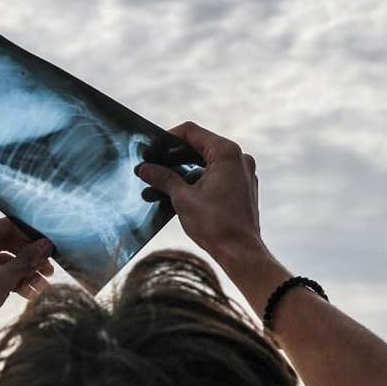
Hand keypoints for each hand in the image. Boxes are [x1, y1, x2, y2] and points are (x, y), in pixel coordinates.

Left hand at [0, 219, 53, 348]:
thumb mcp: (5, 278)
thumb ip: (27, 259)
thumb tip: (46, 245)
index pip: (8, 226)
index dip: (31, 237)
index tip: (49, 249)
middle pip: (7, 243)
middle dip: (29, 258)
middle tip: (49, 270)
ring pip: (3, 261)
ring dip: (23, 272)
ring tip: (42, 286)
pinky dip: (11, 280)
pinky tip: (28, 293)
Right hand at [135, 121, 265, 267]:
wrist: (241, 253)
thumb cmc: (216, 225)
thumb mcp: (182, 198)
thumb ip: (163, 178)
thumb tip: (144, 168)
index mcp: (226, 153)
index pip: (191, 132)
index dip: (167, 139)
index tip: (150, 151)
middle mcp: (239, 158)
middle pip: (199, 147)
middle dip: (172, 158)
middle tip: (151, 167)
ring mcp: (242, 173)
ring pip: (205, 164)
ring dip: (181, 173)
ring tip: (157, 186)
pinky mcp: (242, 188)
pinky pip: (215, 177)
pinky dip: (196, 182)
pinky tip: (175, 195)